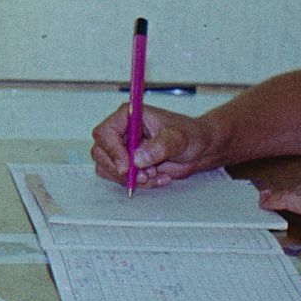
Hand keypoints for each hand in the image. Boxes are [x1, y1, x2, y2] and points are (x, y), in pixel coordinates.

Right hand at [90, 103, 212, 187]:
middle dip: (121, 169)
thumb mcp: (177, 138)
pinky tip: (158, 178)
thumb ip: (158, 147)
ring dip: (131, 178)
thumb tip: (137, 159)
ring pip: (108, 168)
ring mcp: (123, 149)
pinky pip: (121, 179)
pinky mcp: (128, 165)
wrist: (199, 149)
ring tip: (155, 175)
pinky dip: (139, 183)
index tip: (127, 167)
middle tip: (144, 176)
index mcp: (127, 116)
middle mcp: (121, 132)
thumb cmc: (190, 135)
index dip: (112, 151)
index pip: (104, 133)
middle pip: (100, 153)